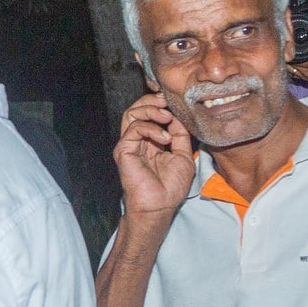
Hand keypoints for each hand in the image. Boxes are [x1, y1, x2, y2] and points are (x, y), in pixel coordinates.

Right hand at [114, 95, 195, 220]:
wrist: (160, 205)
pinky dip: (151, 128)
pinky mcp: (124, 150)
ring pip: (131, 114)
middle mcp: (137, 140)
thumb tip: (177, 117)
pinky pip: (134, 128)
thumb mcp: (183, 156)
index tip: (172, 101)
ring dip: (150, 110)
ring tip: (166, 116)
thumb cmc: (170, 187)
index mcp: (150, 141)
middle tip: (166, 100)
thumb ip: (180, 135)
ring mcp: (129, 144)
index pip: (149, 114)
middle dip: (151, 101)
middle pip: (137, 109)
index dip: (159, 104)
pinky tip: (165, 138)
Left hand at [288, 28, 307, 94]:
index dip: (289, 48)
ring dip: (284, 58)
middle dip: (284, 51)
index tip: (286, 39)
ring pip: (287, 67)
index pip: (295, 56)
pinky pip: (289, 71)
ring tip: (282, 48)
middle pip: (288, 61)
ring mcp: (302, 76)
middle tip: (282, 41)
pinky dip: (286, 64)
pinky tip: (285, 57)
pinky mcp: (301, 78)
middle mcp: (306, 72)